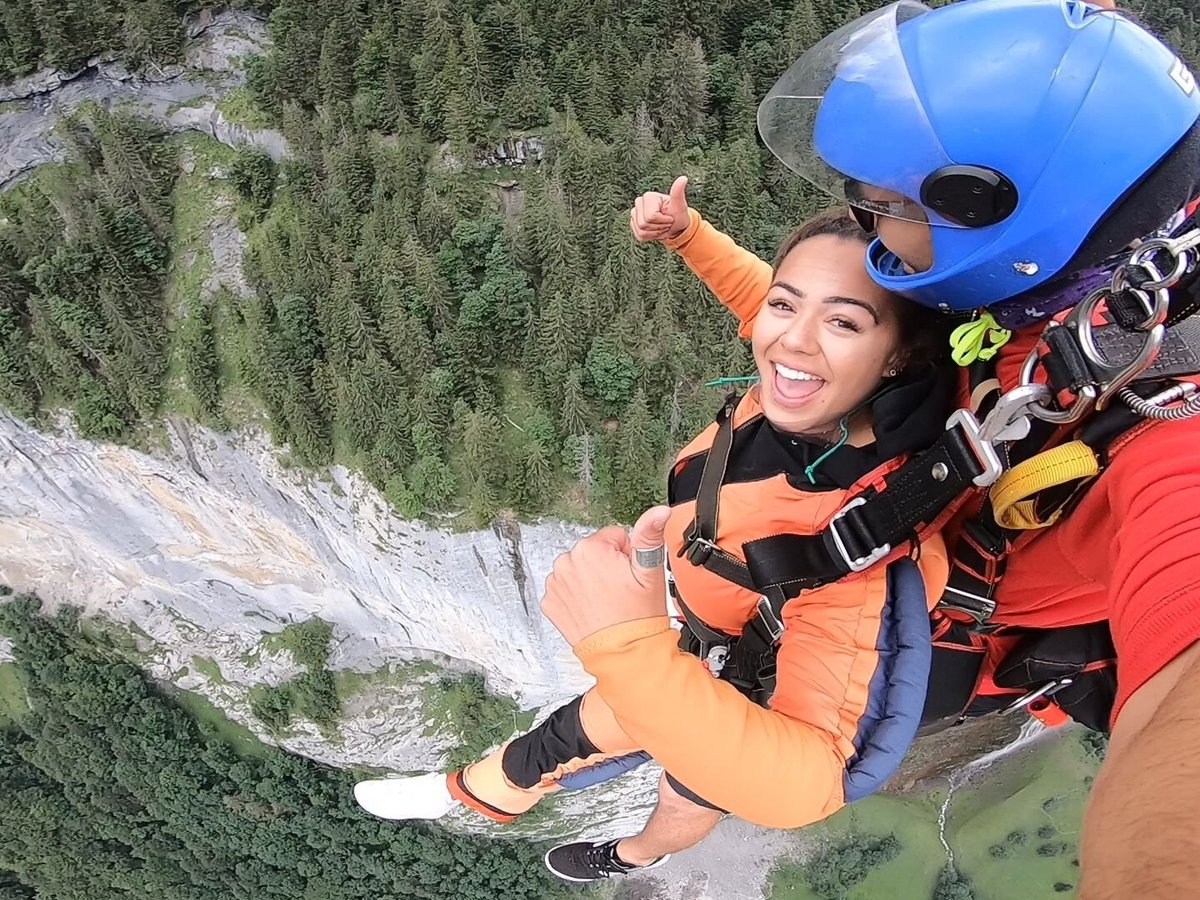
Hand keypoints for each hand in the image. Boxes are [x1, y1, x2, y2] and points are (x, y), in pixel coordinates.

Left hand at [541, 506, 671, 646]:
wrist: (621, 652)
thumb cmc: (636, 615)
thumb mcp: (649, 572)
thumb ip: (650, 535)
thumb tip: (658, 512)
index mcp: (591, 548)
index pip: (613, 536)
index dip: (626, 556)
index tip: (627, 575)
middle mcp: (567, 562)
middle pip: (594, 552)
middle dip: (606, 566)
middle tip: (619, 590)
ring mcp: (555, 583)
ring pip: (578, 569)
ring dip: (589, 580)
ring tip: (606, 600)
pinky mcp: (550, 602)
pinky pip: (565, 589)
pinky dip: (575, 596)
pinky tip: (591, 608)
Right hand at [629, 176, 690, 243]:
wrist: (675, 225)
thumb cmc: (677, 214)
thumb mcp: (679, 204)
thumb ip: (678, 192)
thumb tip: (683, 178)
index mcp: (648, 196)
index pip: (651, 216)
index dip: (663, 221)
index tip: (670, 217)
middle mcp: (639, 203)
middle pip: (644, 224)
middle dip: (658, 227)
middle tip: (666, 223)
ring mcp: (635, 213)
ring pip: (641, 231)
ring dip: (655, 233)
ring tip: (662, 227)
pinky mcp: (633, 223)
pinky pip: (639, 236)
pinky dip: (650, 237)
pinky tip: (656, 230)